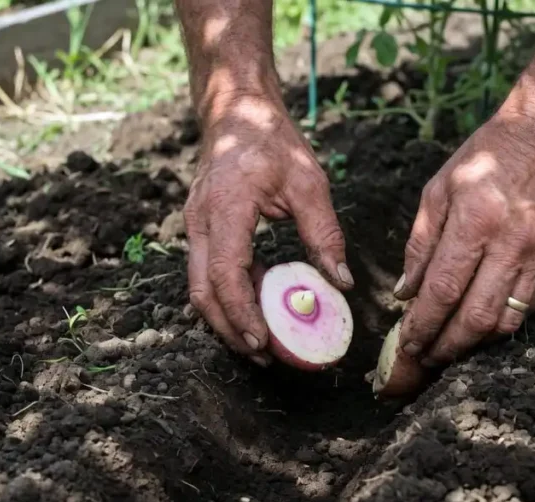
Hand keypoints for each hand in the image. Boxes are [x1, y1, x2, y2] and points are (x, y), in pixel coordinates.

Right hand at [183, 95, 353, 364]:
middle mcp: (200, 220)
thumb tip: (341, 283)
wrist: (236, 112)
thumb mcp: (309, 183)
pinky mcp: (199, 230)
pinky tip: (256, 309)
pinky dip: (227, 298)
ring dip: (225, 320)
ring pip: (198, 288)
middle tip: (262, 355)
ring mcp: (193, 225)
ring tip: (259, 343)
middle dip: (229, 330)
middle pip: (202, 292)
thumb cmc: (273, 142)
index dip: (242, 313)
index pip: (225, 273)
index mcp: (227, 207)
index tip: (264, 341)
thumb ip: (324, 234)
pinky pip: (205, 273)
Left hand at [394, 113, 534, 365]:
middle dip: (446, 346)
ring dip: (473, 345)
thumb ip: (420, 245)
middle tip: (423, 359)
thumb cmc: (486, 157)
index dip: (423, 324)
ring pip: (504, 322)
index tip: (406, 343)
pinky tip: (478, 330)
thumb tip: (406, 293)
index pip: (444, 289)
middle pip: (476, 316)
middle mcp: (511, 242)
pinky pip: (525, 310)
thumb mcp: (438, 190)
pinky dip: (499, 328)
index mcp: (476, 220)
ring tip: (448, 349)